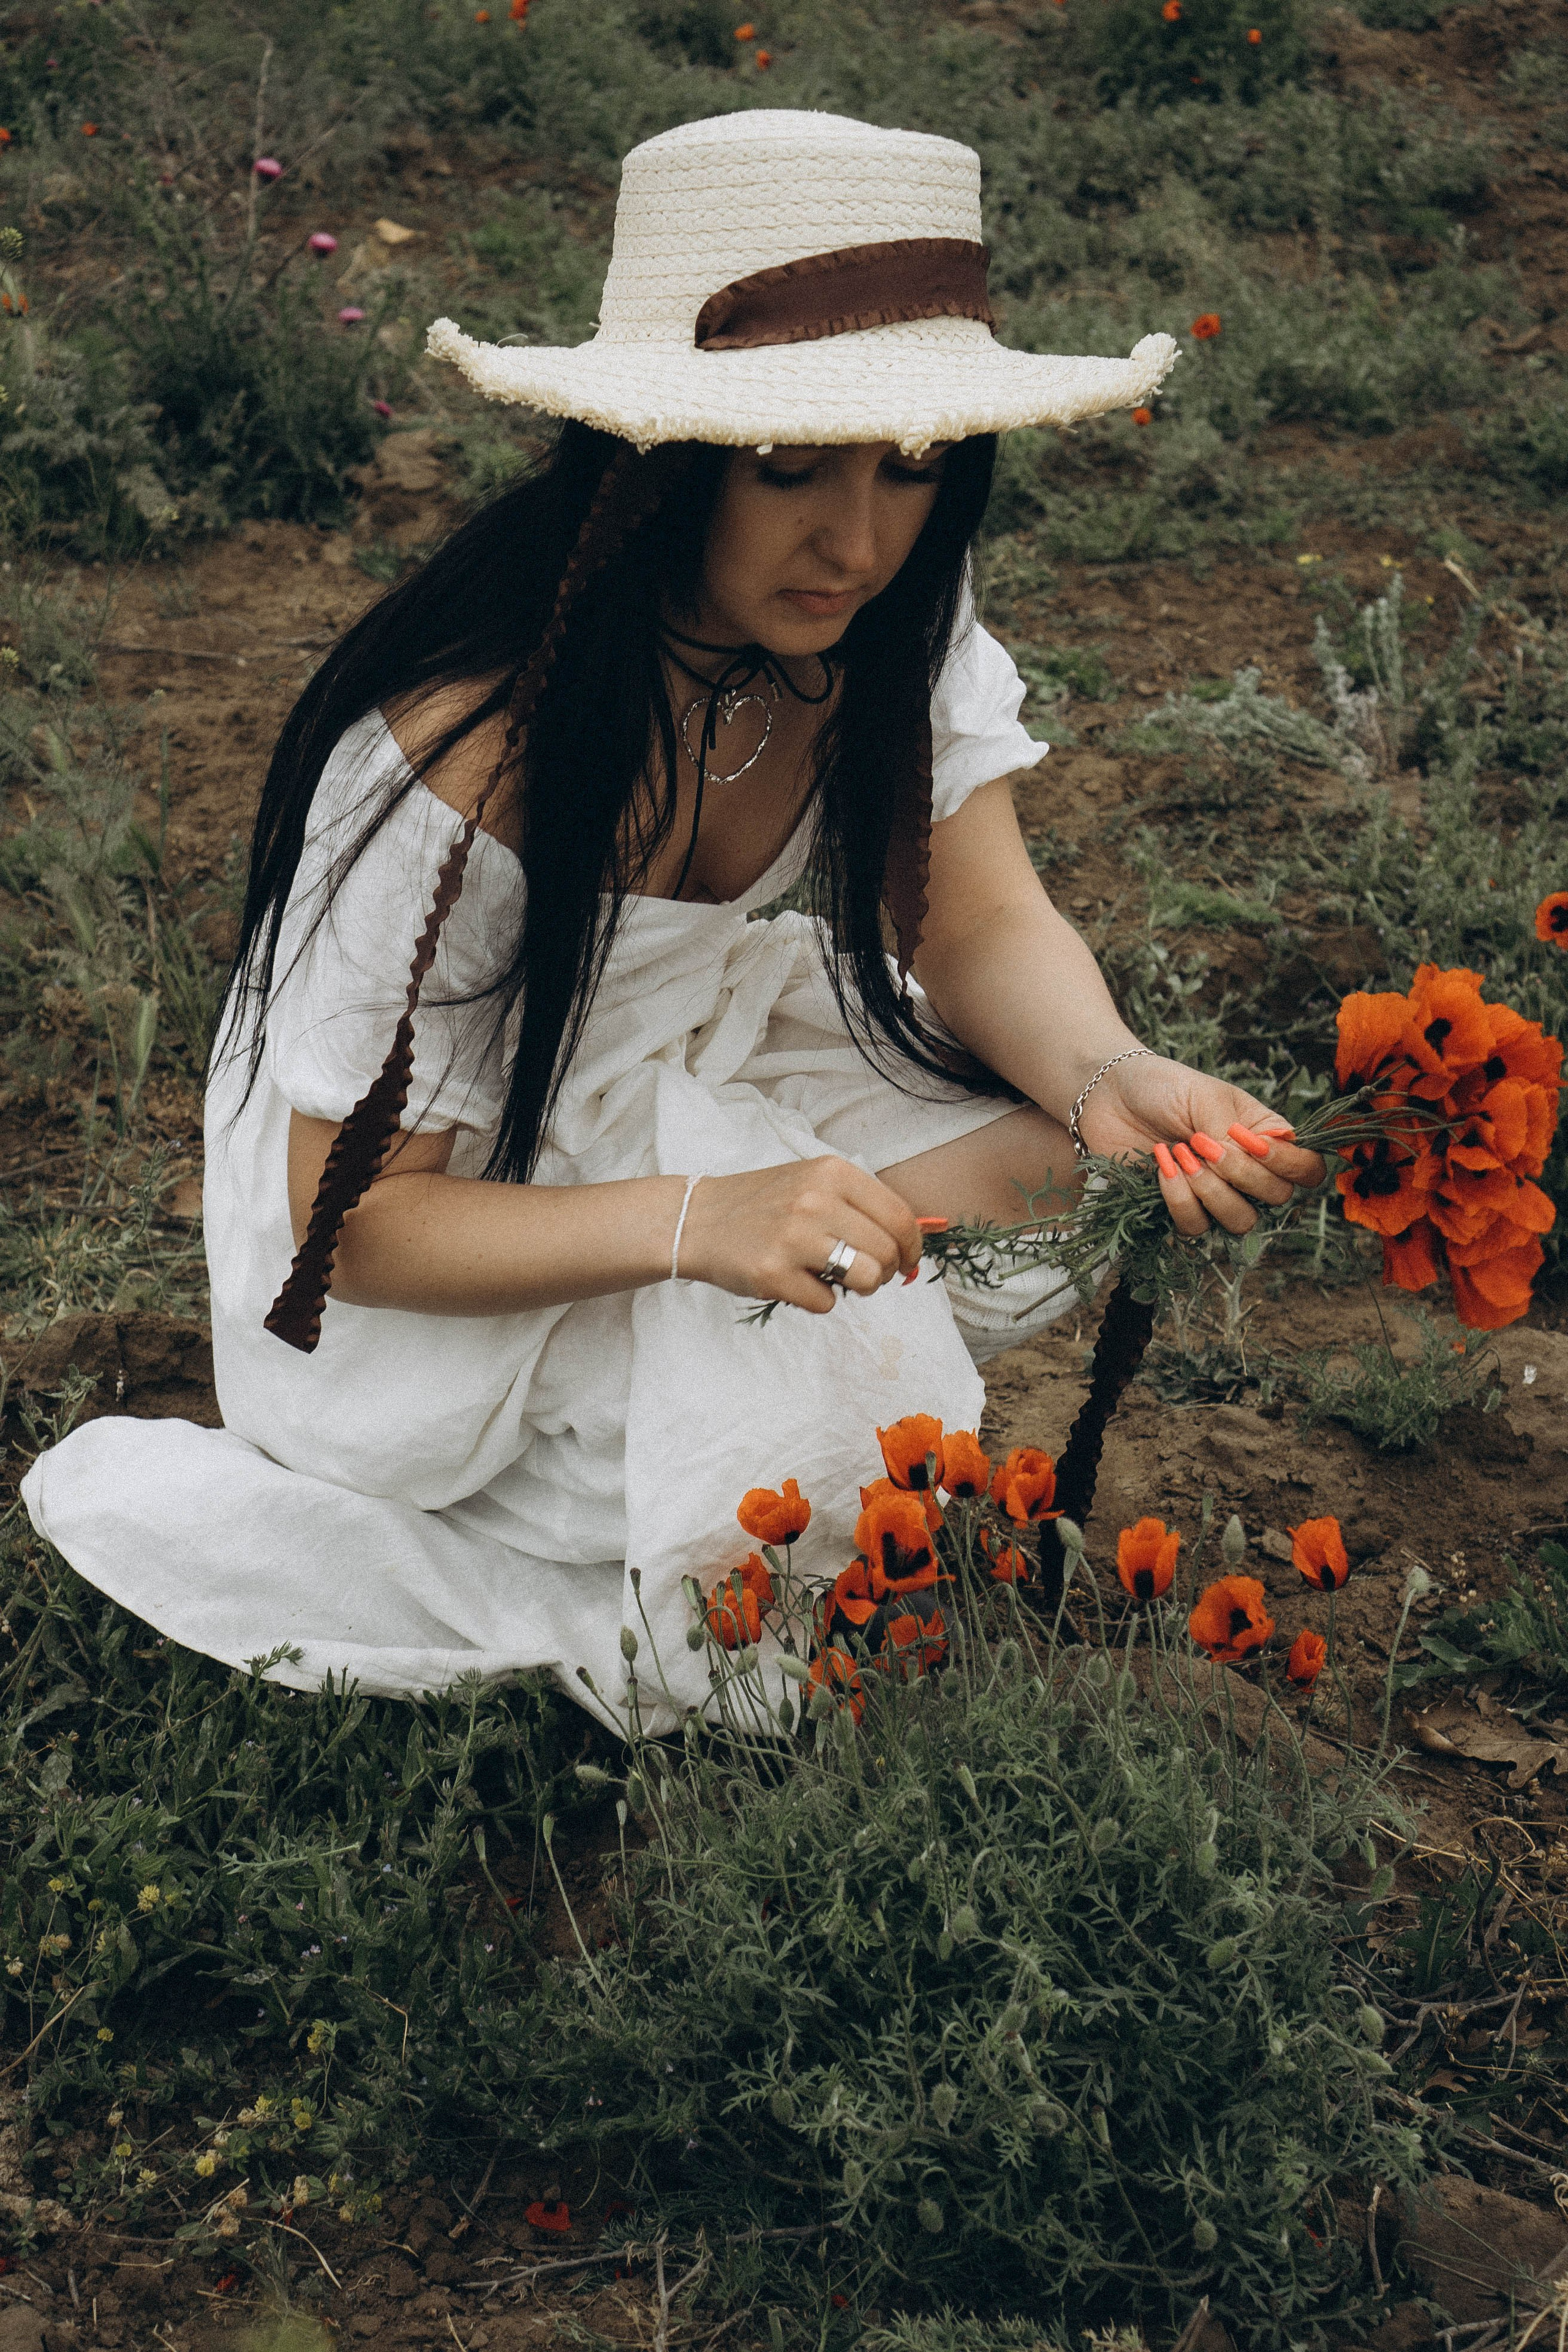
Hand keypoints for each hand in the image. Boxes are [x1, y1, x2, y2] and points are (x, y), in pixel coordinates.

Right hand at [676, 1156, 922, 1313]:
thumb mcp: (813, 1183)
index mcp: (833, 1173)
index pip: (899, 1217)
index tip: (905, 1261)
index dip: (911, 1247)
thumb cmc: (764, 1205)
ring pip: (866, 1279)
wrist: (697, 1219)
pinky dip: (817, 1300)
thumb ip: (859, 1206)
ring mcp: (793, 1238)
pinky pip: (827, 1304)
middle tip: (863, 1273)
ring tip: (835, 1277)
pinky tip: (796, 1281)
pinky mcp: (772, 1274)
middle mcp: (816, 1201)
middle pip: (886, 1253)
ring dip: (858, 1288)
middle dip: (884, 1271)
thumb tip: (910, 1247)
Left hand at [1076, 1053, 1325, 1237]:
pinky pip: (1196, 1226)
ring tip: (1180, 1154)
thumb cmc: (1164, 1087)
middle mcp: (1248, 1171)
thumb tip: (1253, 1157)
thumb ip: (1233, 1129)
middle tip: (1203, 1142)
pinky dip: (1179, 1199)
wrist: (1110, 1096)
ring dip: (1211, 1191)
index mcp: (1265, 1137)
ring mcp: (1216, 1194)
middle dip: (1241, 1173)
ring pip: (1241, 1221)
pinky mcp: (1181, 1210)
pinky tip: (1161, 1167)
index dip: (1289, 1164)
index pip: (1307, 1168)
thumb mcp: (1206, 1096)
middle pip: (1278, 1198)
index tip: (1249, 1141)